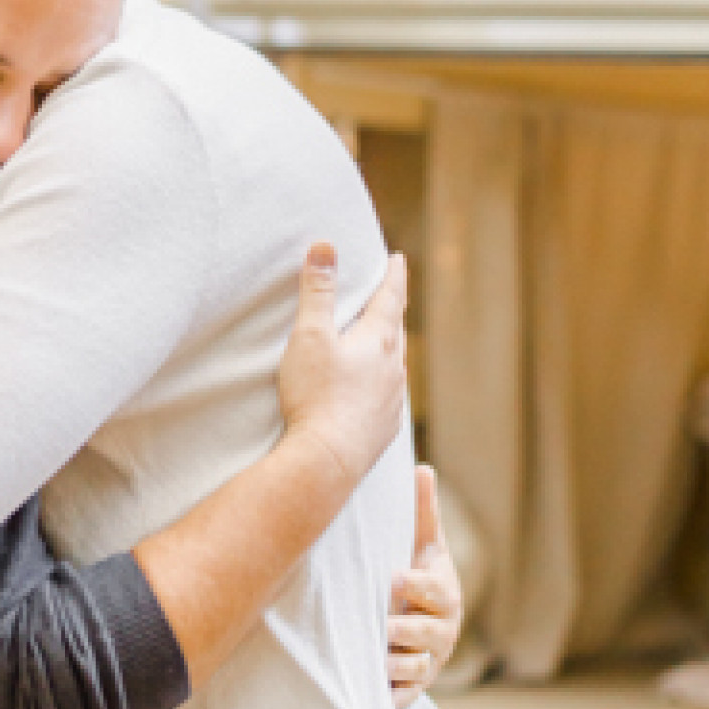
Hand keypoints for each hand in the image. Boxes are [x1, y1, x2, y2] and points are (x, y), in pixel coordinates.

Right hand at [276, 242, 407, 495]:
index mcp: (379, 341)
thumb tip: (325, 247)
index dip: (394, 276)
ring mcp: (392, 402)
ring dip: (387, 350)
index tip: (398, 260)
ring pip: (394, 366)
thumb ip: (318, 291)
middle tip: (389, 296)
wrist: (327, 461)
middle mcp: (394, 370)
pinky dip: (380, 384)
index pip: (391, 298)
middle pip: (396, 331)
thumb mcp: (310, 335)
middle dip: (391, 310)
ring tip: (379, 343)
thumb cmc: (316, 396)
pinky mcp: (383, 430)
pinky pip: (386, 398)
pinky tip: (371, 392)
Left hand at [388, 467, 461, 708]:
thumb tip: (422, 467)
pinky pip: (408, 694)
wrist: (419, 623)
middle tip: (386, 628)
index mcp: (444, 594)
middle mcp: (442, 630)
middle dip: (408, 631)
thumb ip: (422, 513)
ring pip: (419, 667)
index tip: (394, 579)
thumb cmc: (416, 575)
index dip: (417, 587)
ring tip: (379, 662)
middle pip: (431, 634)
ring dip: (400, 666)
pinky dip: (395, 695)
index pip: (436, 591)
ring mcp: (429, 660)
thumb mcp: (422, 545)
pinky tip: (379, 695)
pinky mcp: (414, 685)